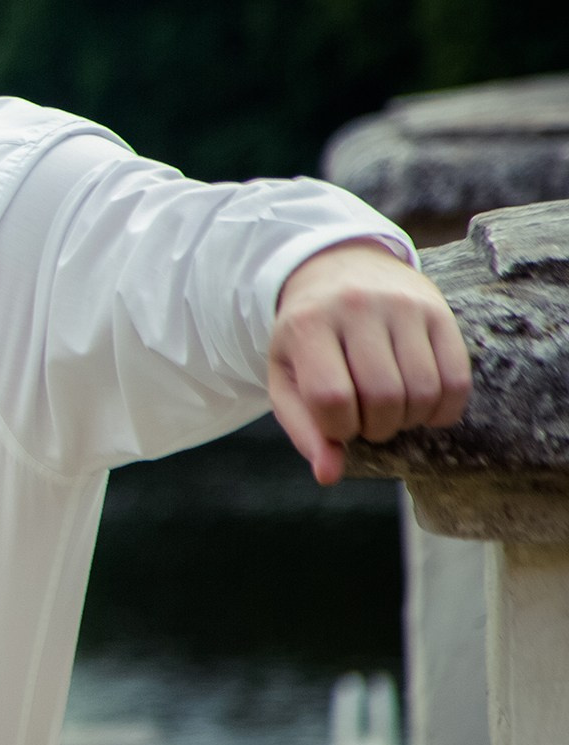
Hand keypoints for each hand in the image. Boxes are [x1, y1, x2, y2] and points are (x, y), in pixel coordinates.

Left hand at [269, 240, 471, 484]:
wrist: (338, 268)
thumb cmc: (308, 336)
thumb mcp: (287, 376)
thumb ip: (303, 428)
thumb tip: (329, 475)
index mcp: (306, 325)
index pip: (331, 399)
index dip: (339, 429)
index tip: (338, 424)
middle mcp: (355, 308)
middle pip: (383, 398)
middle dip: (377, 428)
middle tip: (368, 420)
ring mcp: (402, 306)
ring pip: (423, 391)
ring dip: (410, 420)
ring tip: (392, 410)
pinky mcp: (439, 311)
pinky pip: (457, 379)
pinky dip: (444, 409)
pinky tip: (424, 407)